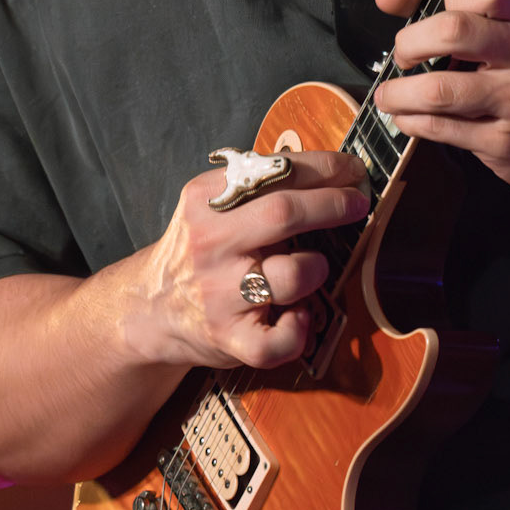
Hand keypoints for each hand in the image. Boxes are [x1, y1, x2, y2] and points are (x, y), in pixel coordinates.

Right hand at [129, 151, 372, 371]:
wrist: (152, 307)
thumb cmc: (201, 250)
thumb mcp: (210, 204)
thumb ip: (254, 186)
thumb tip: (328, 171)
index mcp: (206, 200)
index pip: (272, 172)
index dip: (323, 169)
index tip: (351, 171)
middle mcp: (210, 243)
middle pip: (283, 214)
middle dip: (332, 205)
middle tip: (358, 204)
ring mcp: (219, 293)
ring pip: (292, 277)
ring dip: (316, 269)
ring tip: (311, 268)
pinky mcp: (228, 337)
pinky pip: (279, 341)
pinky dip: (299, 330)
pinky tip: (298, 316)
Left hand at [371, 0, 509, 195]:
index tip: (435, 10)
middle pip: (455, 32)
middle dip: (410, 42)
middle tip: (402, 53)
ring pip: (440, 91)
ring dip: (398, 92)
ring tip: (389, 93)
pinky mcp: (507, 144)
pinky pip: (442, 129)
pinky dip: (412, 121)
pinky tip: (409, 116)